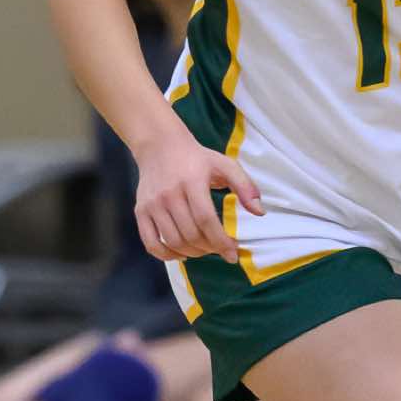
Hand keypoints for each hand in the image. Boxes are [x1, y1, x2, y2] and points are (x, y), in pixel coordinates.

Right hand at [133, 128, 263, 263]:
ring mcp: (152, 204)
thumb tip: (259, 212)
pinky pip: (150, 242)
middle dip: (210, 249)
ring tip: (205, 250)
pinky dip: (165, 255)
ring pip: (173, 241)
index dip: (220, 242)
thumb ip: (245, 187)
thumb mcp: (226, 165)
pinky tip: (181, 254)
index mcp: (192, 182)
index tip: (233, 254)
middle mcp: (169, 194)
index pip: (206, 220)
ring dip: (192, 253)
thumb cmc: (197, 158)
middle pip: (191, 234)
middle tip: (220, 249)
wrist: (160, 145)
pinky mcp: (140, 211)